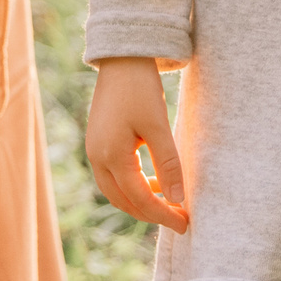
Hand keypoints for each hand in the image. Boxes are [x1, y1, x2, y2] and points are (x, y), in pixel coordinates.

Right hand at [87, 57, 189, 232]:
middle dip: (152, 213)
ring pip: (117, 192)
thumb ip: (168, 164)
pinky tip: (153, 181)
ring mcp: (94, 150)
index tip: (185, 223)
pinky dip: (133, 186)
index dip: (163, 214)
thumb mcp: (158, 126)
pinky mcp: (98, 142)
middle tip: (179, 218)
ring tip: (169, 202)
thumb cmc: (140, 88)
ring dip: (141, 201)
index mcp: (111, 156)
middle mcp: (97, 158)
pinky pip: (114, 177)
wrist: (122, 57)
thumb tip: (177, 198)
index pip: (139, 199)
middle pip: (124, 201)